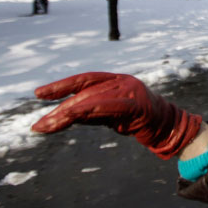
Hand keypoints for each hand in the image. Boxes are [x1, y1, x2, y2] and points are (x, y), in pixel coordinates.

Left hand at [32, 72, 201, 159]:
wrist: (168, 127)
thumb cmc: (139, 121)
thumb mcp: (111, 114)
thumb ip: (91, 111)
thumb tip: (63, 115)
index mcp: (115, 80)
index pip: (84, 80)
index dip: (61, 86)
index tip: (39, 94)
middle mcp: (121, 82)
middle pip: (84, 93)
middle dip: (59, 109)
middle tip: (39, 124)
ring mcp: (129, 91)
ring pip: (92, 100)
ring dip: (66, 114)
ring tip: (46, 126)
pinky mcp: (135, 105)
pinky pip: (106, 107)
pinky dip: (88, 112)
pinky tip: (71, 118)